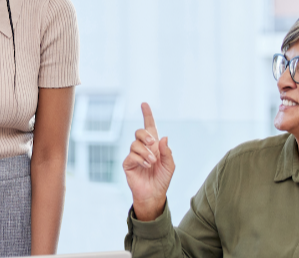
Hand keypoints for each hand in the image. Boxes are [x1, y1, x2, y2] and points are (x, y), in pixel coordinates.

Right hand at [122, 102, 174, 220]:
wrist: (154, 194)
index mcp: (154, 145)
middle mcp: (143, 148)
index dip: (147, 115)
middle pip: (139, 132)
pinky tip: (146, 165)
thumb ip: (167, 151)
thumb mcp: (170, 165)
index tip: (144, 104)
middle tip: (153, 143)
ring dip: (145, 151)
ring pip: (135, 143)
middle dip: (145, 135)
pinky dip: (140, 159)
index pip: (149, 127)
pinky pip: (131, 155)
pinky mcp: (128, 164)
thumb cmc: (162, 179)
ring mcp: (134, 155)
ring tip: (152, 162)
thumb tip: (163, 137)